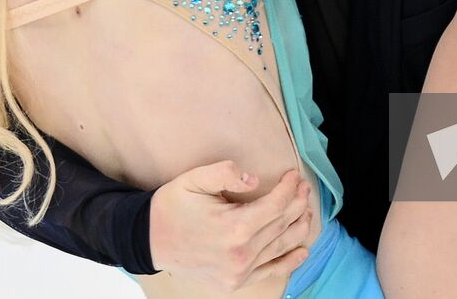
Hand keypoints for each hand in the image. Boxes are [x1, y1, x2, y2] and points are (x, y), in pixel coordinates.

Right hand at [150, 162, 313, 290]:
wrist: (150, 240)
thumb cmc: (173, 206)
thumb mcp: (194, 180)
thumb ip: (225, 172)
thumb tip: (255, 179)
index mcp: (234, 227)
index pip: (276, 205)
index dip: (289, 188)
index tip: (294, 174)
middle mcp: (241, 253)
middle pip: (282, 224)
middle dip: (298, 203)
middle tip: (304, 187)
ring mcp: (239, 272)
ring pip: (281, 247)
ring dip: (299, 227)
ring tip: (307, 210)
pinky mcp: (235, 282)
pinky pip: (270, 271)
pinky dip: (289, 261)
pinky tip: (302, 249)